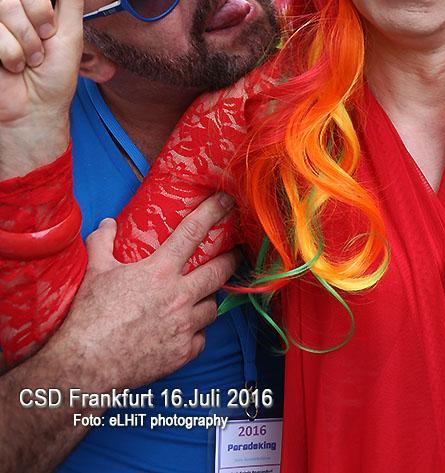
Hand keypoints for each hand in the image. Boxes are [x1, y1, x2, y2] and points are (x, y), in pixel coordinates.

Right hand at [0, 0, 82, 176]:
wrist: (36, 108)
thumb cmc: (56, 74)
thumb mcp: (72, 32)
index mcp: (41, 2)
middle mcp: (17, 8)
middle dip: (41, 12)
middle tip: (47, 36)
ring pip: (7, 7)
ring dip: (27, 40)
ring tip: (32, 59)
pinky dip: (10, 53)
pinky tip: (14, 66)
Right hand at [53, 193, 239, 391]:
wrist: (87, 366)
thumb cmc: (91, 317)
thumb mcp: (95, 271)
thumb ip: (103, 242)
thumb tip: (108, 223)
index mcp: (160, 271)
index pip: (194, 232)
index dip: (214, 212)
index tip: (228, 201)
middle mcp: (179, 296)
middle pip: (219, 270)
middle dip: (232, 258)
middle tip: (236, 253)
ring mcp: (184, 326)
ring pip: (213, 306)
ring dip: (209, 299)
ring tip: (202, 296)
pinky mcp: (183, 353)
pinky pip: (202, 337)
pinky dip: (197, 332)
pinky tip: (186, 330)